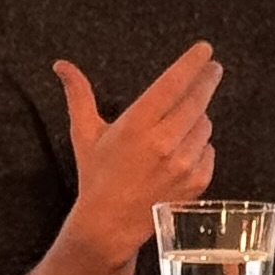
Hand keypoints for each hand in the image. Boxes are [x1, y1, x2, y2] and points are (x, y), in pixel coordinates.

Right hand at [25, 42, 221, 274]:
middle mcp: (163, 143)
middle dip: (207, 80)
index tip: (205, 49)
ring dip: (198, 118)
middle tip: (213, 69)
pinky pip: (209, 151)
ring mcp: (183, 164)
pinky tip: (183, 151)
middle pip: (197, 100)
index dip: (191, 63)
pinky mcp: (196, 182)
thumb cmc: (97, 177)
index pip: (173, 84)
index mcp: (137, 125)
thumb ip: (78, 94)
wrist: (109, 224)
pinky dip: (201, 146)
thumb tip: (61, 65)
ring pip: (205, 125)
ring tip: (181, 124)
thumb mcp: (85, 133)